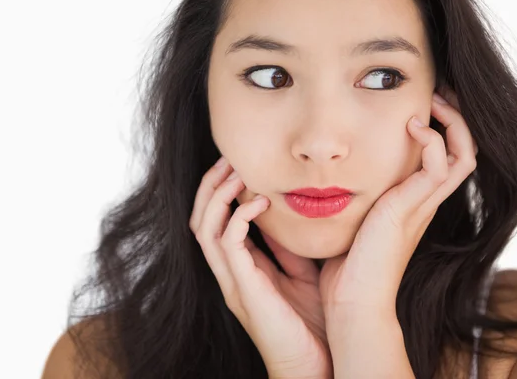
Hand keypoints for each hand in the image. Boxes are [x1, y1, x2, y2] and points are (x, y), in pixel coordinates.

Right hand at [189, 158, 331, 378]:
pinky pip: (228, 245)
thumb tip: (288, 215)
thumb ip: (287, 248)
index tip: (239, 164)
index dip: (222, 191)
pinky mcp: (243, 290)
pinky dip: (238, 218)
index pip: (217, 221)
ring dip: (218, 195)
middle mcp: (230, 273)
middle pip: (201, 219)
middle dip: (211, 185)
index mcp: (242, 268)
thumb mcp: (300, 273)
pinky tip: (259, 202)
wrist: (314, 368)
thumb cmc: (310, 324)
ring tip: (236, 171)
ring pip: (205, 228)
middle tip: (229, 158)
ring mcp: (233, 282)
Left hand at [319, 90, 476, 350]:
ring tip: (431, 101)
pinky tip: (412, 126)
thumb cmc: (345, 267)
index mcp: (411, 203)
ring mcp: (422, 206)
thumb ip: (345, 198)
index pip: (443, 158)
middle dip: (454, 118)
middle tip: (435, 93)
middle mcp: (423, 202)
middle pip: (464, 151)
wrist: (352, 303)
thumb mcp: (349, 221)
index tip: (419, 104)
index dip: (440, 129)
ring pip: (464, 154)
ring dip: (452, 122)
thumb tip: (317, 177)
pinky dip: (433, 141)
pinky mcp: (413, 209)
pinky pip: (442, 166)